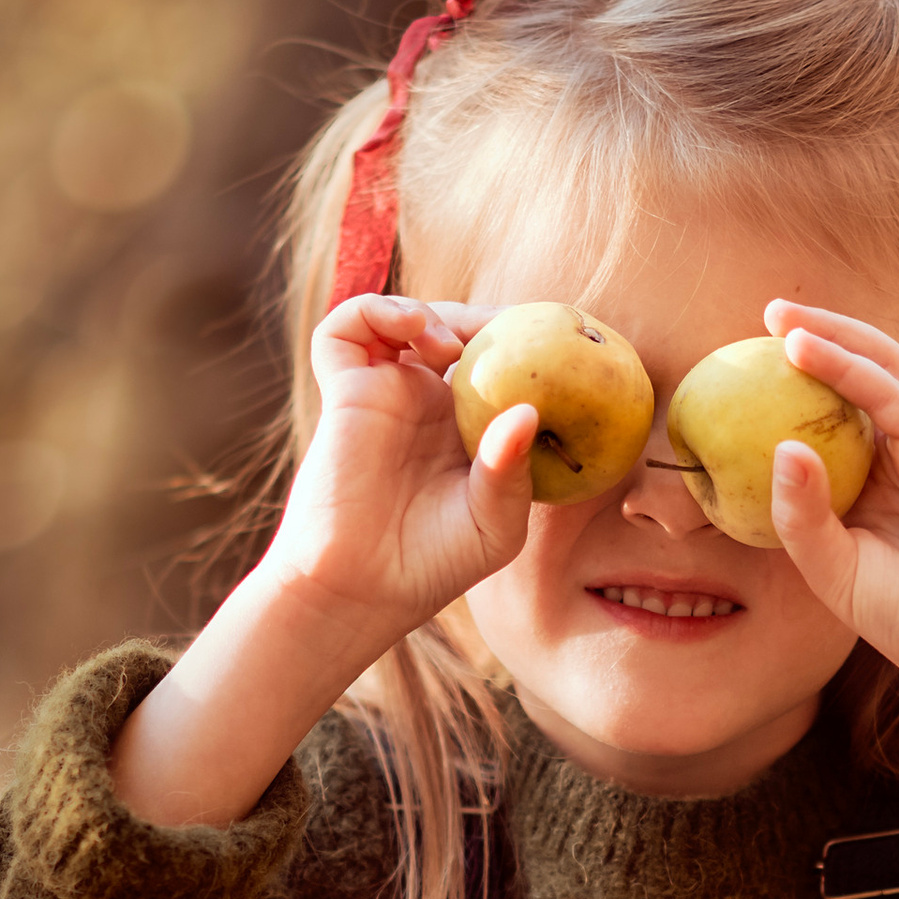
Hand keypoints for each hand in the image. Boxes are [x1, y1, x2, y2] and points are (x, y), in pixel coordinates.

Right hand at [266, 290, 541, 649]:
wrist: (361, 590)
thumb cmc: (434, 567)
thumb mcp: (495, 527)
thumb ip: (511, 473)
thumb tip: (527, 411)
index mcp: (472, 428)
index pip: (502, 365)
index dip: (524, 342)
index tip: (553, 341)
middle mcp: (429, 403)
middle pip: (456, 330)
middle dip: (480, 321)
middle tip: (500, 335)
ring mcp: (386, 393)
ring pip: (402, 318)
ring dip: (429, 310)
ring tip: (448, 343)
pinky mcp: (344, 392)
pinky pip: (345, 328)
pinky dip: (373, 308)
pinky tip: (410, 328)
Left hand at [763, 298, 898, 839]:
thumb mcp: (836, 573)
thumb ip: (802, 516)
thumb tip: (780, 447)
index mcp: (870, 493)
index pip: (830, 426)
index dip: (794, 392)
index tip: (744, 371)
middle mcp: (897, 463)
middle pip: (856, 383)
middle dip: (815, 341)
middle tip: (766, 316)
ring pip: (881, 373)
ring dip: (835, 338)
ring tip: (784, 320)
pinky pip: (893, 398)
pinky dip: (850, 370)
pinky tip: (810, 352)